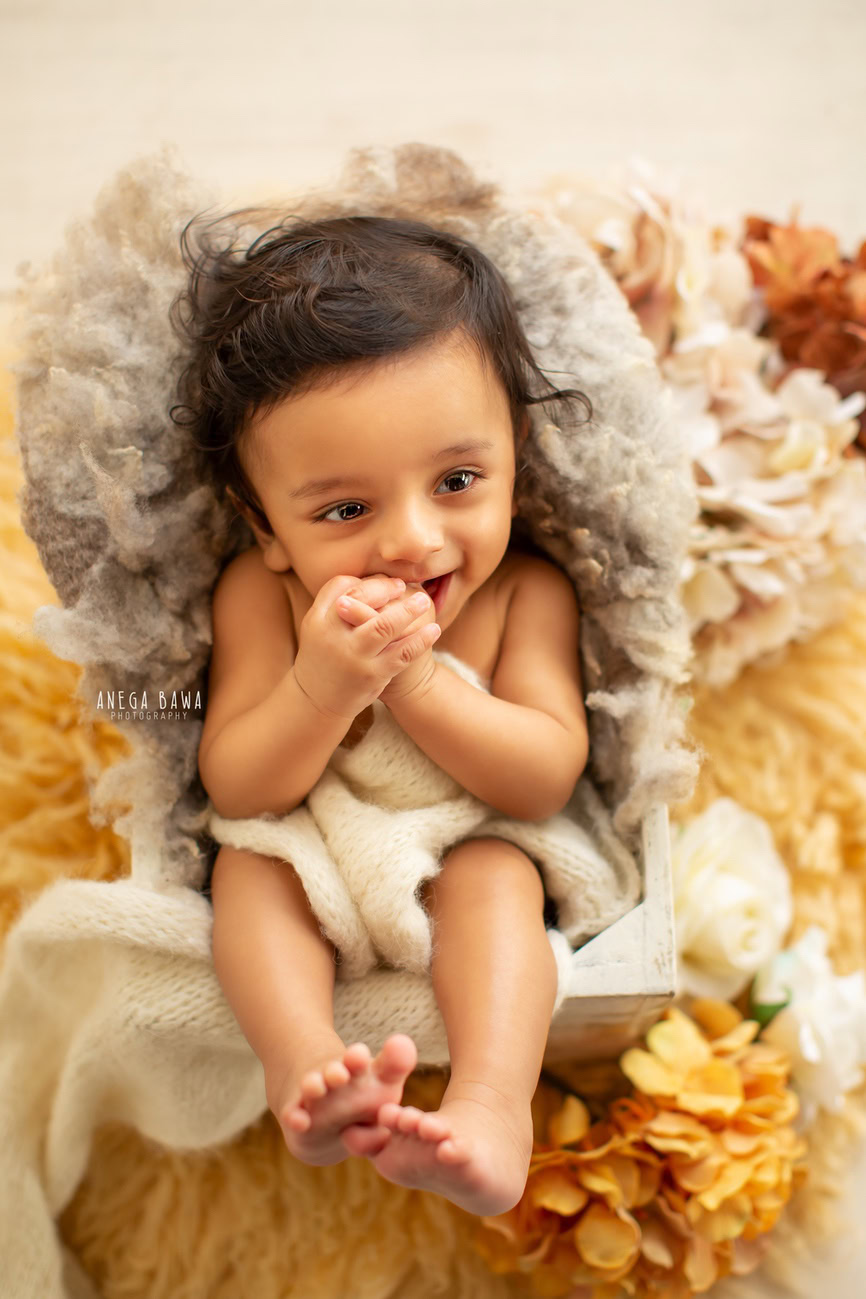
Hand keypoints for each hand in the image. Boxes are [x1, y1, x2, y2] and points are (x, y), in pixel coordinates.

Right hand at [292, 574, 440, 719]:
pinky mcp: (372, 674)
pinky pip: (401, 653)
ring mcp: (353, 656)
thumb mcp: (317, 626)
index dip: (367, 581)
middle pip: (362, 599)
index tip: (386, 583)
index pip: (341, 586)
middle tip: (404, 586)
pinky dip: (420, 640)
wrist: (317, 700)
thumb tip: (373, 578)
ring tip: (424, 602)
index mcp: (318, 619)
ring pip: (384, 625)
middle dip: (386, 589)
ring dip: (408, 610)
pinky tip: (433, 630)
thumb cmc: (324, 655)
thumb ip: (336, 600)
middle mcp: (333, 635)